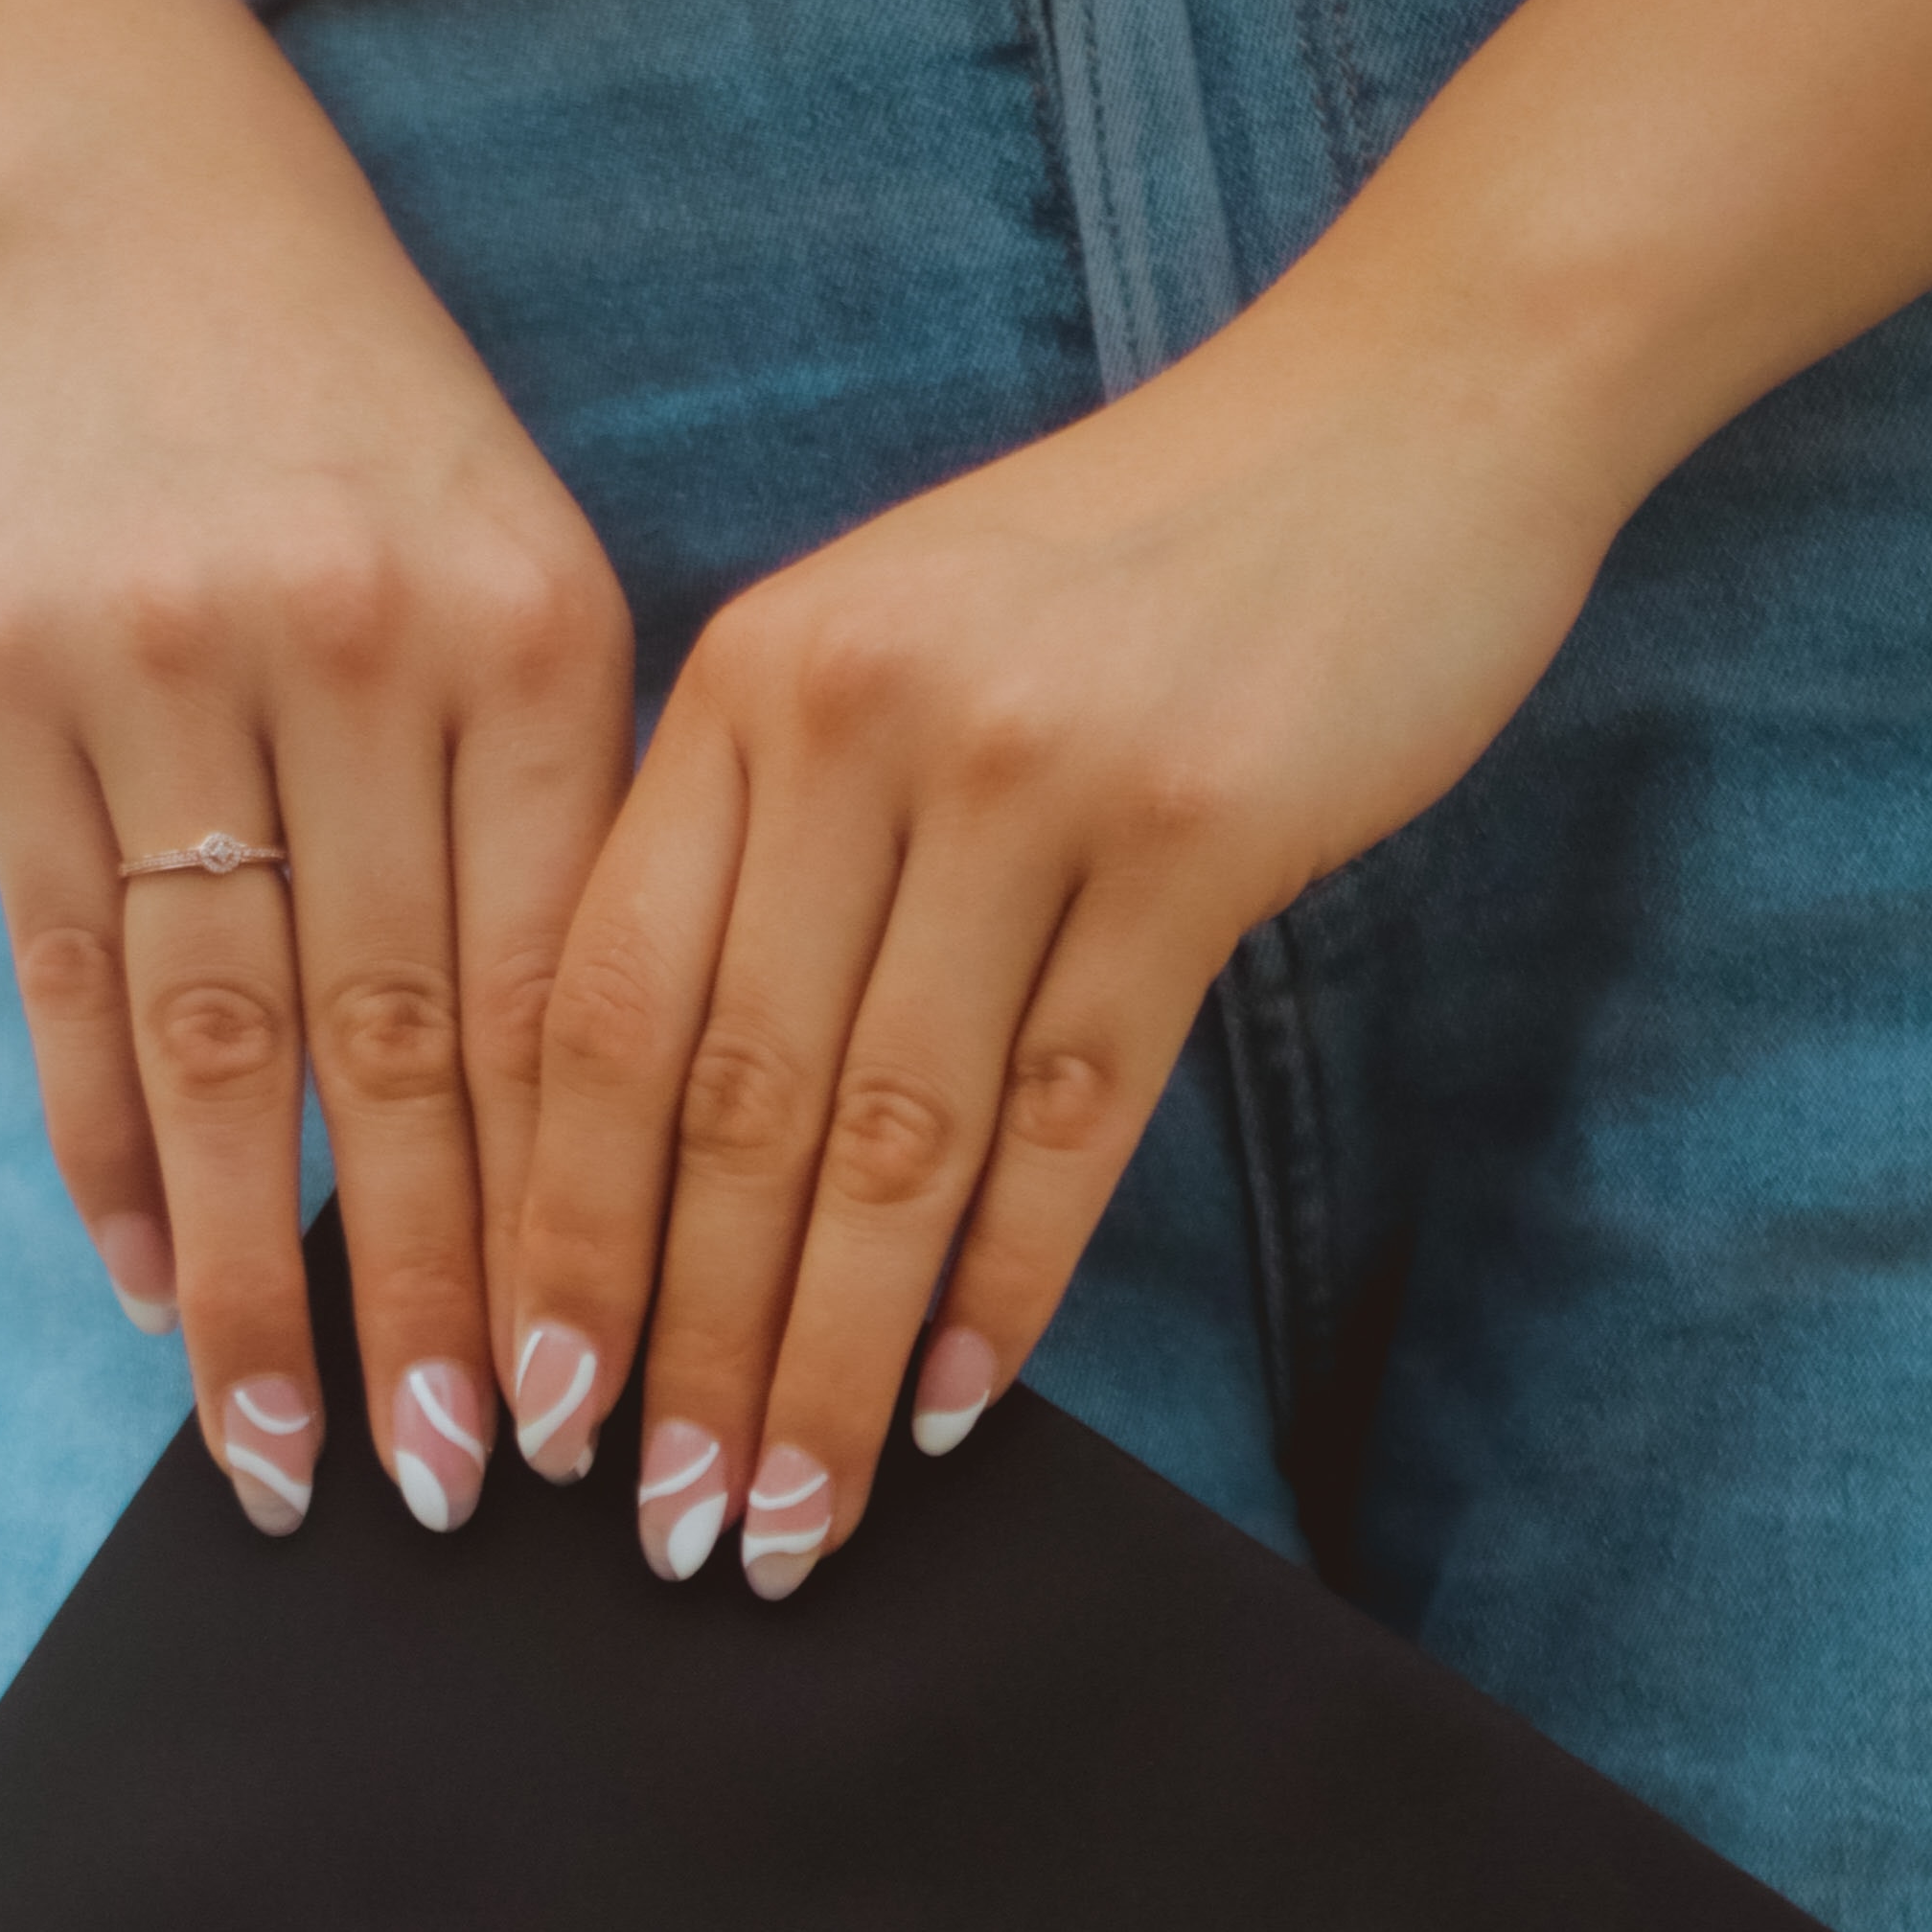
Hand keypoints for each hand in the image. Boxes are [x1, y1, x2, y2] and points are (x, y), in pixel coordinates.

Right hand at [0, 107, 632, 1537]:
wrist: (138, 226)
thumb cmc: (386, 461)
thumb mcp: (538, 594)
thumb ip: (565, 844)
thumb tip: (583, 1172)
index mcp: (523, 634)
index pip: (550, 990)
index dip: (563, 1217)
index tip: (584, 1400)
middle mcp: (343, 646)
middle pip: (383, 1044)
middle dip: (414, 1293)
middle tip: (446, 1487)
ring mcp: (157, 664)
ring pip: (209, 1037)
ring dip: (242, 1270)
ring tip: (277, 1448)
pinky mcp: (5, 688)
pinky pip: (66, 972)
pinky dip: (106, 1151)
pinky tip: (154, 1285)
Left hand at [503, 271, 1627, 1590]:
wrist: (1401, 406)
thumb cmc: (1127, 571)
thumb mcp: (893, 655)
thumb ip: (772, 845)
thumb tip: (661, 1144)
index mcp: (747, 686)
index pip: (597, 1006)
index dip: (555, 1229)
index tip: (530, 1399)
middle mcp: (859, 723)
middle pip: (727, 1101)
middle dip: (680, 1346)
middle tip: (656, 1525)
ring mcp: (1030, 776)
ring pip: (891, 1139)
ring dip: (832, 1361)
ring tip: (791, 1518)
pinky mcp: (1199, 833)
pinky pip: (1072, 1110)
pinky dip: (1006, 1281)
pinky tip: (957, 1404)